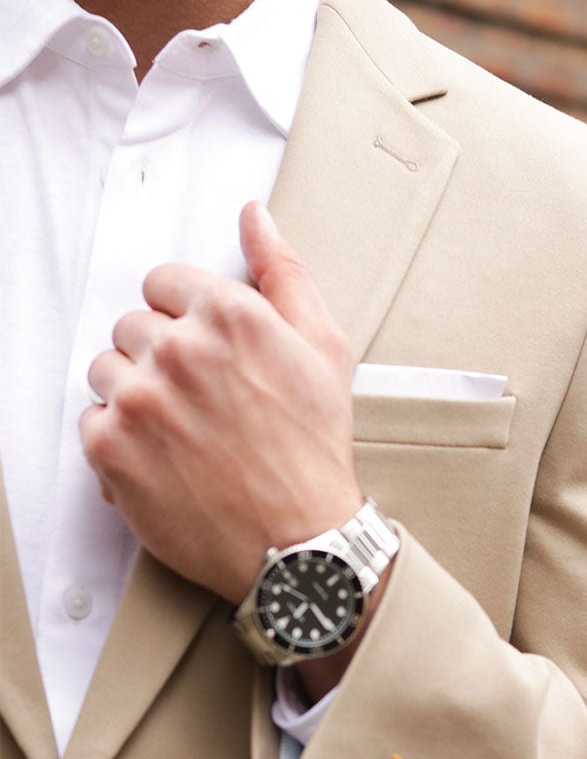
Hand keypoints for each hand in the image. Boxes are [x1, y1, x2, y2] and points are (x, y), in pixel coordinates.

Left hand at [80, 202, 362, 604]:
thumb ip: (284, 272)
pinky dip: (119, 443)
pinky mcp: (111, 449)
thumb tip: (256, 216)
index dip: (184, 318)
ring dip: (135, 397)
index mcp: (227, 313)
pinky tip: (163, 461)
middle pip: (132, 327)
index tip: (204, 355)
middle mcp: (177, 348)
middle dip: (161, 359)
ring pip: (106, 372)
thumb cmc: (313, 451)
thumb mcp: (323, 348)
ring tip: (181, 434)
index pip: (163, 282)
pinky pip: (91, 423)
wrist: (298, 541)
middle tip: (202, 404)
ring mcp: (139, 399)